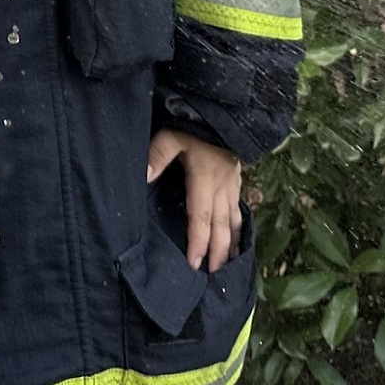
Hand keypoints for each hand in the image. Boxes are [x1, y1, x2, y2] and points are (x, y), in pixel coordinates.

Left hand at [149, 130, 244, 273]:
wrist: (230, 109)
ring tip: (229, 263)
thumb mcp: (173, 134)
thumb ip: (158, 155)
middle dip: (218, 252)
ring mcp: (232, 183)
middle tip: (214, 275)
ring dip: (232, 243)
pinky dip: (239, 226)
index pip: (200, 219)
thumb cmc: (198, 123)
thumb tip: (144, 177)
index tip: (195, 265)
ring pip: (234, 219)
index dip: (198, 243)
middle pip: (221, 226)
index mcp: (205, 181)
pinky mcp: (237, 177)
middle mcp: (222, 187)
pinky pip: (239, 207)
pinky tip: (238, 234)